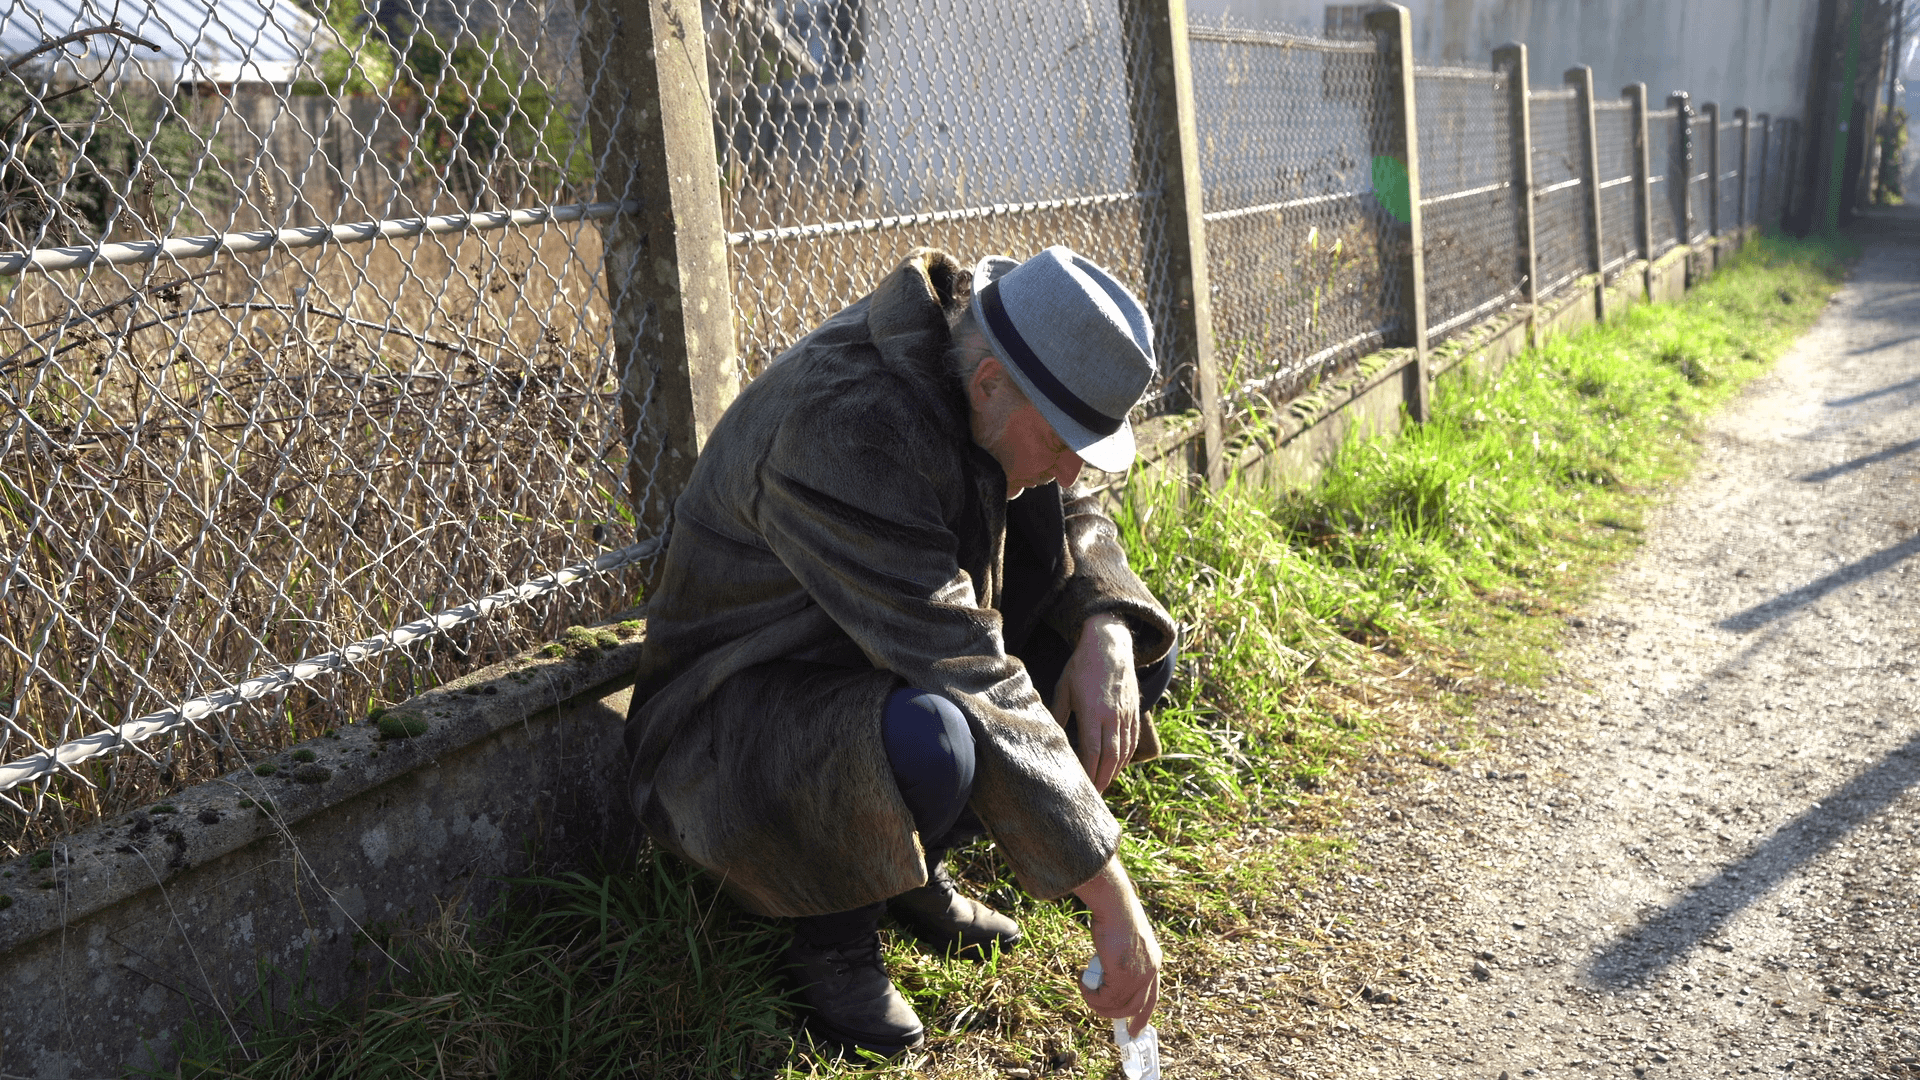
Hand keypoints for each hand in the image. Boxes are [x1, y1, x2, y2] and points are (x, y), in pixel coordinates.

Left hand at [1050, 614, 1137, 791]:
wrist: (1111, 643)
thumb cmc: (1082, 665)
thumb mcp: (1063, 687)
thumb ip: (1058, 713)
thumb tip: (1049, 736)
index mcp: (1093, 712)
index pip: (1093, 751)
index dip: (1089, 773)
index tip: (1082, 788)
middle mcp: (1113, 716)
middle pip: (1110, 757)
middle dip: (1102, 779)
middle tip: (1093, 797)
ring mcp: (1126, 714)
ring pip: (1123, 751)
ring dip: (1114, 772)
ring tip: (1103, 785)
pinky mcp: (1133, 711)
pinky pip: (1132, 740)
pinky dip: (1125, 757)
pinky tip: (1117, 765)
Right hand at [1073, 855, 1160, 1036]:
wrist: (1114, 903)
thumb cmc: (1115, 914)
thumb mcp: (1123, 940)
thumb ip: (1122, 959)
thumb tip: (1107, 973)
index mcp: (1153, 961)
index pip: (1151, 997)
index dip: (1142, 1016)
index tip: (1135, 1030)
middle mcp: (1150, 971)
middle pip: (1135, 1007)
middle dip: (1114, 1015)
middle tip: (1096, 1008)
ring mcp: (1138, 975)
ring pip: (1118, 1005)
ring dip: (1098, 1003)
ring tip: (1085, 989)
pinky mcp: (1123, 976)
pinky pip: (1105, 997)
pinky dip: (1090, 994)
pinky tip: (1082, 981)